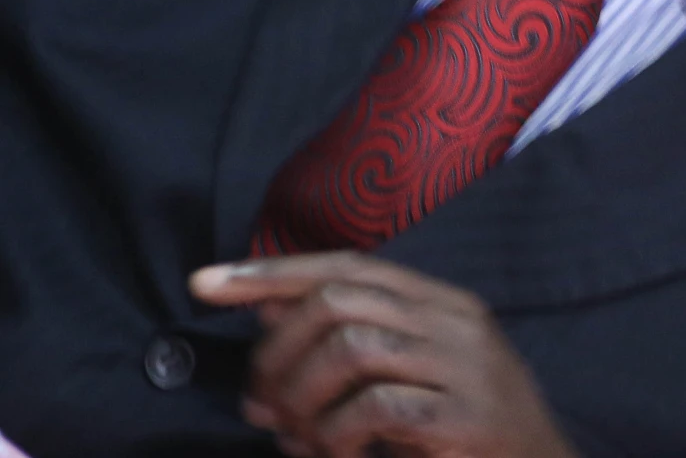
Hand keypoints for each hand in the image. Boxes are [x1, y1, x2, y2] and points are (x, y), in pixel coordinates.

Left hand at [189, 253, 577, 457]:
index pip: (346, 265)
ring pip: (350, 347)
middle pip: (338, 302)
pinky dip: (334, 435)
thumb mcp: (412, 374)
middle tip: (259, 405)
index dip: (270, 272)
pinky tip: (336, 454)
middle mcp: (455, 320)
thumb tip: (269, 311)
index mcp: (442, 302)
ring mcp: (463, 365)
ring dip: (301, 397)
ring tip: (294, 437)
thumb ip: (355, 339)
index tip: (203, 284)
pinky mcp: (463, 416)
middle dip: (276, 354)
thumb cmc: (464, 427)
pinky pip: (375, 408)